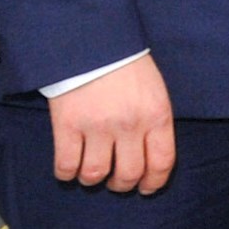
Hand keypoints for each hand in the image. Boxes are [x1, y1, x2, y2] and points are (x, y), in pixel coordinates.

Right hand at [49, 53, 176, 192]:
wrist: (91, 40)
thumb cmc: (126, 64)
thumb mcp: (153, 89)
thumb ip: (154, 120)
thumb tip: (149, 153)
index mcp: (157, 114)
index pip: (162, 161)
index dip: (154, 182)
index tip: (146, 188)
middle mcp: (130, 125)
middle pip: (128, 173)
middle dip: (122, 184)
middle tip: (116, 181)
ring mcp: (97, 126)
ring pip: (95, 174)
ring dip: (93, 179)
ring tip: (91, 173)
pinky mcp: (67, 125)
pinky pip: (66, 164)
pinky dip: (66, 173)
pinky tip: (69, 168)